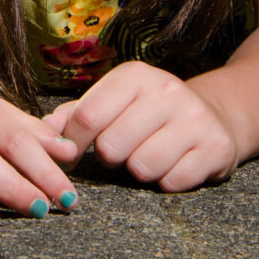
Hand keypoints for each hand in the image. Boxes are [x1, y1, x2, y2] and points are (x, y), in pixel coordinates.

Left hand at [42, 61, 238, 191]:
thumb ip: (77, 113)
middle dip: (110, 157)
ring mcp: (194, 118)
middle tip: (123, 150)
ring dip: (139, 171)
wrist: (215, 115)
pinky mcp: (215, 147)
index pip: (87, 117)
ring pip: (142, 167)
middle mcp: (167, 90)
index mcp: (135, 75)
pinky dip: (166, 182)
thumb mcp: (115, 100)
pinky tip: (174, 164)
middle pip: (111, 146)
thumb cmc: (150, 112)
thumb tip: (43, 130)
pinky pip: (171, 183)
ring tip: (148, 155)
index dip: (72, 143)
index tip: (73, 153)